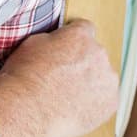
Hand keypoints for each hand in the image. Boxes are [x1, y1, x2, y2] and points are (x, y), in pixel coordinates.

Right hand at [1, 20, 117, 136]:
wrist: (30, 108)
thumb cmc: (25, 76)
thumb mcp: (31, 44)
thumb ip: (52, 40)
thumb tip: (57, 44)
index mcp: (79, 36)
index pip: (85, 27)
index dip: (74, 38)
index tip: (68, 47)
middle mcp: (99, 53)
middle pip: (95, 54)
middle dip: (82, 62)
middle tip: (62, 76)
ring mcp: (108, 79)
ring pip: (102, 77)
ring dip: (90, 82)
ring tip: (67, 94)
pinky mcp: (111, 102)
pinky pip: (105, 99)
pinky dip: (93, 102)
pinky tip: (74, 107)